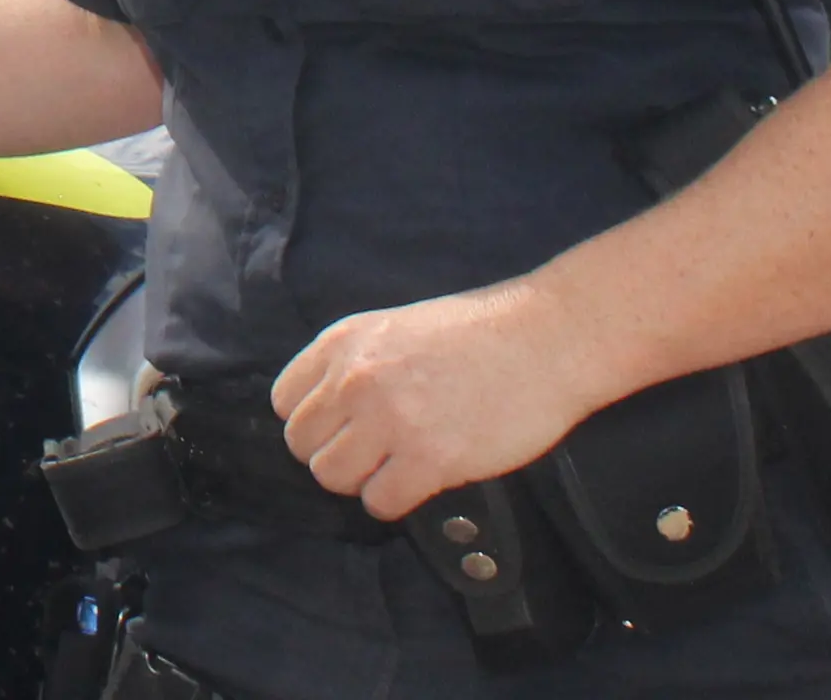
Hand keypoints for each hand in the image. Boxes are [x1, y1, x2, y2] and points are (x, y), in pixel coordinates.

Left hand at [272, 283, 605, 519]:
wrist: (545, 338)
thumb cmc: (479, 331)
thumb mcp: (396, 328)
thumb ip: (357, 363)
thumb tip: (332, 407)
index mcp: (343, 342)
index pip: (285, 400)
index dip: (314, 422)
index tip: (342, 428)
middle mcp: (355, 380)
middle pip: (301, 444)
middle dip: (333, 455)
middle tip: (371, 455)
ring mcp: (390, 420)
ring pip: (331, 476)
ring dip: (360, 482)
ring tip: (393, 470)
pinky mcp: (430, 459)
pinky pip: (380, 502)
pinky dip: (393, 502)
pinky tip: (417, 485)